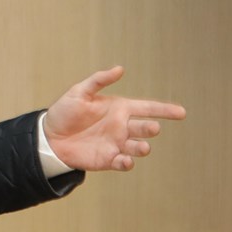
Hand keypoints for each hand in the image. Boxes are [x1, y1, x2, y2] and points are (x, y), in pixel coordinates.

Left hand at [43, 66, 185, 172]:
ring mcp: (116, 144)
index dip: (165, 110)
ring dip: (142, 147)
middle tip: (152, 128)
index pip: (147, 108)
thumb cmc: (65, 111)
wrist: (49, 137)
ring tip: (143, 146)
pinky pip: (123, 162)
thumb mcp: (79, 92)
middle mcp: (122, 127)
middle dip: (151, 128)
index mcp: (119, 108)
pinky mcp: (108, 160)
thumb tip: (120, 69)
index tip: (182, 112)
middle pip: (145, 128)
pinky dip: (128, 162)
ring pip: (138, 147)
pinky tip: (126, 160)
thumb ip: (99, 81)